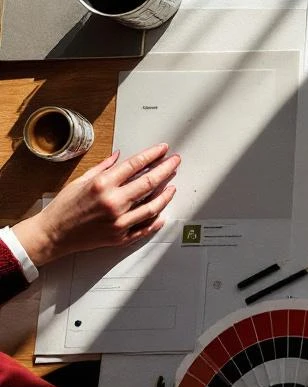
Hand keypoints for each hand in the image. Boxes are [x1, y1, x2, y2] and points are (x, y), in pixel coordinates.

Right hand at [12, 143, 178, 266]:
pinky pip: (146, 227)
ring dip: (166, 194)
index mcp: (103, 184)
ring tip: (172, 186)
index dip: (153, 155)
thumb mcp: (81, 180)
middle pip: (150, 183)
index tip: (163, 149)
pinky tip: (162, 212)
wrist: (52, 234)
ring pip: (153, 206)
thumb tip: (120, 155)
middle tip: (175, 162)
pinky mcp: (121, 237)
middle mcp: (113, 202)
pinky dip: (157, 219)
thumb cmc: (64, 207)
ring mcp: (119, 221)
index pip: (136, 164)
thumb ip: (104, 167)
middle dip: (167, 169)